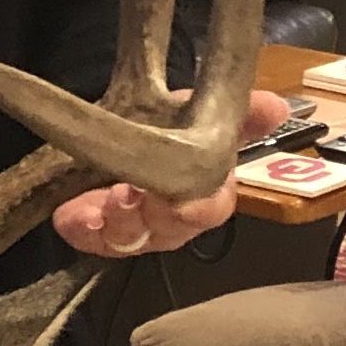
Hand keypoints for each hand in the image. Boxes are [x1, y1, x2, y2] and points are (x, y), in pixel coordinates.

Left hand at [52, 90, 296, 259]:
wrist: (134, 132)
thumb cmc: (178, 130)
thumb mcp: (207, 112)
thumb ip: (242, 113)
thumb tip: (277, 107)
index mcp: (207, 193)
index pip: (210, 209)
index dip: (199, 209)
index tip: (184, 202)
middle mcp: (173, 219)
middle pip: (166, 230)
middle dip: (148, 216)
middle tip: (128, 194)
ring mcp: (135, 229)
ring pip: (127, 238)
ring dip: (114, 223)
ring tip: (99, 205)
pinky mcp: (97, 229)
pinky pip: (89, 238)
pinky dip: (79, 228)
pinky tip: (68, 217)